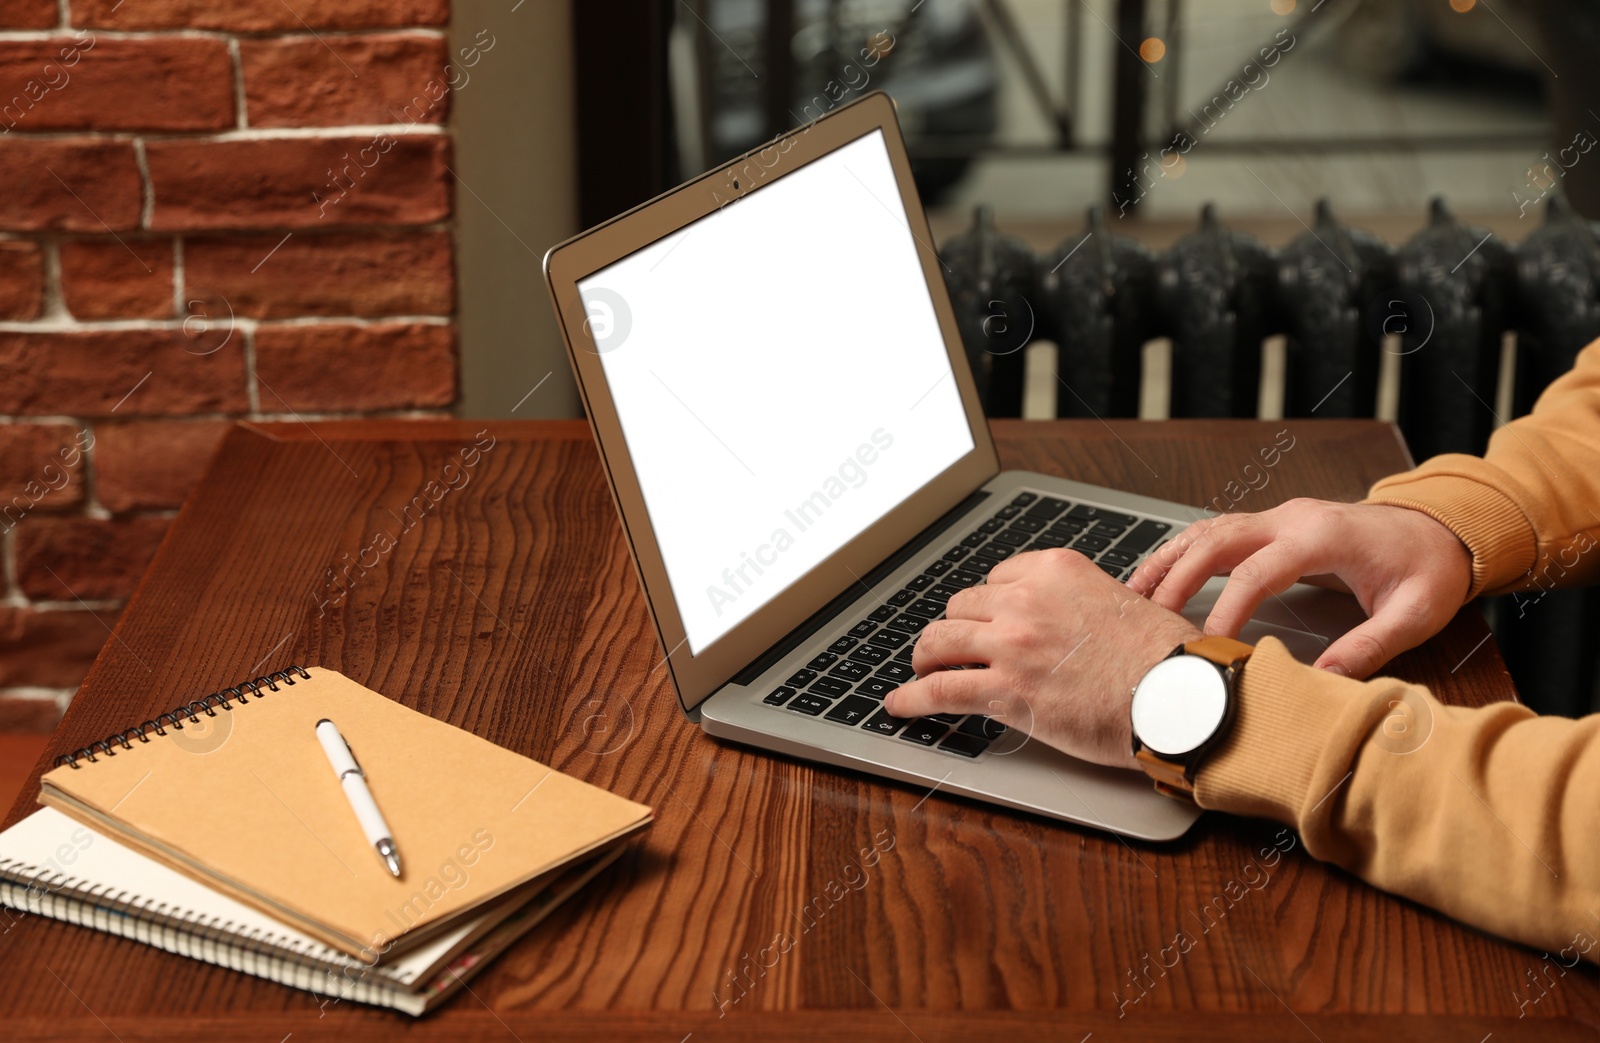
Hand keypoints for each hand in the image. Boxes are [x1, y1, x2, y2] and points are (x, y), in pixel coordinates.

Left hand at [885, 549, 1200, 768]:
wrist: (1176, 693)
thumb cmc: (1164, 656)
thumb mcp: (1122, 600)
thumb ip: (1082, 603)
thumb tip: (1072, 622)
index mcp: (1056, 570)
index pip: (997, 578)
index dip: (986, 604)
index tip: (983, 618)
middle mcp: (1025, 600)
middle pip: (962, 607)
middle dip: (955, 628)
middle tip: (949, 645)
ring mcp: (1011, 644)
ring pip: (940, 642)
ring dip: (926, 657)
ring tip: (920, 669)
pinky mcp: (1005, 690)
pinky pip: (940, 689)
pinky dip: (912, 698)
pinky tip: (900, 704)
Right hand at [1126, 498, 1472, 678]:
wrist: (1442, 527)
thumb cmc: (1428, 567)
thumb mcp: (1415, 613)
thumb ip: (1369, 647)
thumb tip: (1321, 683)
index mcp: (1322, 536)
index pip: (1257, 571)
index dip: (1226, 607)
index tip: (1205, 641)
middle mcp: (1292, 519)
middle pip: (1216, 541)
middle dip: (1177, 578)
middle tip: (1146, 615)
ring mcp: (1279, 516)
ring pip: (1207, 531)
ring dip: (1169, 560)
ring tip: (1133, 594)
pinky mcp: (1272, 524)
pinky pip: (1216, 532)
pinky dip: (1182, 552)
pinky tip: (1159, 575)